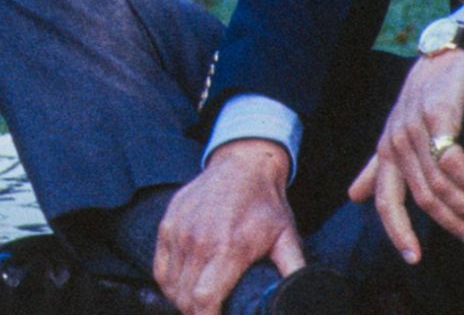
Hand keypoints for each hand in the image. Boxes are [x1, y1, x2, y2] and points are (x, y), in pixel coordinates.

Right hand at [155, 139, 305, 314]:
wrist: (243, 164)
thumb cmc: (266, 204)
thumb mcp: (287, 239)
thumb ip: (294, 273)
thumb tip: (303, 299)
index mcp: (229, 247)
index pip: (205, 299)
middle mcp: (198, 240)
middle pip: (185, 298)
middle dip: (198, 314)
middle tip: (214, 314)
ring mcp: (179, 231)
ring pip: (170, 286)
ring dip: (183, 302)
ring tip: (200, 306)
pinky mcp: (168, 224)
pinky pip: (160, 267)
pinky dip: (169, 284)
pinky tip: (184, 289)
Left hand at [348, 50, 463, 262]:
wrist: (443, 55)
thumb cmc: (422, 98)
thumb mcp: (395, 134)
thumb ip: (378, 168)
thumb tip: (354, 197)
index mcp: (385, 153)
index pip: (386, 202)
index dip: (397, 231)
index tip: (414, 259)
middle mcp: (396, 143)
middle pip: (420, 197)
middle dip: (448, 223)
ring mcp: (415, 128)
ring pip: (438, 182)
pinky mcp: (439, 114)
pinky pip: (451, 156)